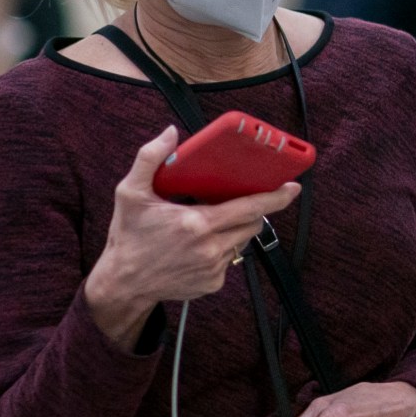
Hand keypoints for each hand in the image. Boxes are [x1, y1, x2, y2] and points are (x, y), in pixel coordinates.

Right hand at [82, 126, 300, 343]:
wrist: (122, 284)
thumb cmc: (128, 236)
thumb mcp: (130, 193)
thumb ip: (150, 158)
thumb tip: (171, 133)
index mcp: (196, 223)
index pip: (249, 207)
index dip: (275, 197)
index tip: (293, 187)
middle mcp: (210, 248)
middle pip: (252, 224)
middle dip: (252, 211)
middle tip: (237, 201)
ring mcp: (213, 268)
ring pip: (242, 242)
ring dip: (236, 230)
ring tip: (212, 222)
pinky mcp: (212, 283)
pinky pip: (229, 260)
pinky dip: (222, 249)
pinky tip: (200, 245)